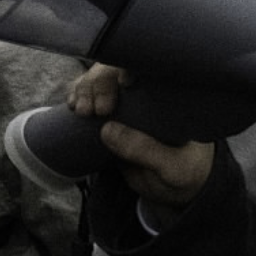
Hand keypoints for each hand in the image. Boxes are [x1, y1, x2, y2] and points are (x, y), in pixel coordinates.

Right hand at [69, 63, 214, 211]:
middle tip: (96, 109)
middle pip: (117, 69)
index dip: (133, 66)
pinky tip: (71, 106)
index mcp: (170, 97)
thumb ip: (144, 150)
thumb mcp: (173, 167)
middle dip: (101, 82)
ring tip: (80, 110)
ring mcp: (125, 102)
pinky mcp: (109, 115)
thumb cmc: (184, 172)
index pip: (151, 66)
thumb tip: (106, 129)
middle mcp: (146, 92)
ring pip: (99, 78)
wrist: (173, 190)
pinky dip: (76, 95)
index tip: (125, 83)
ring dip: (84, 88)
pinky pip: (89, 96)